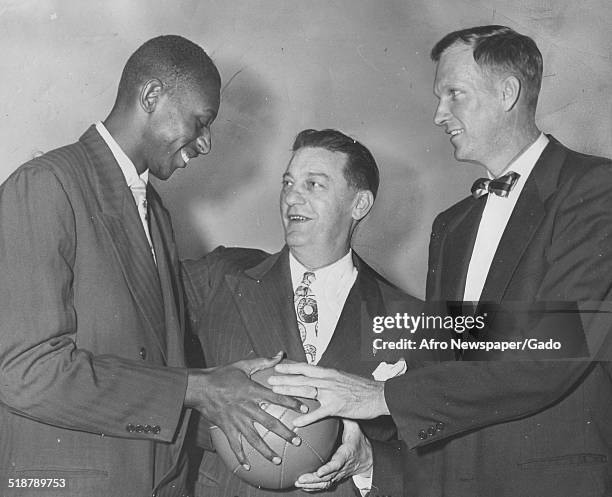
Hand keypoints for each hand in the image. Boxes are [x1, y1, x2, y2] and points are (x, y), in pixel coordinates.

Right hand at [185, 352, 306, 468]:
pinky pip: (235, 445)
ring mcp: (236, 420)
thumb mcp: (243, 365)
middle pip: (270, 423)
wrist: (199, 387)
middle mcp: (247, 407)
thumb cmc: (222, 374)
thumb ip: (263, 361)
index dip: (292, 403)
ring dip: (266, 451)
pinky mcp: (226, 428)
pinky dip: (240, 456)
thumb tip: (280, 354)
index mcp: (252, 391)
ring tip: (278, 460)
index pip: (277, 397)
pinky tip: (247, 467)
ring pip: (254, 439)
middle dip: (285, 433)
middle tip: (297, 441)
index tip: (305, 409)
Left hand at [267, 362, 387, 426]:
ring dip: (288, 391)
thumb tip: (320, 382)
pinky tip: (295, 423)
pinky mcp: (337, 406)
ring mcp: (332, 392)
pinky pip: (318, 413)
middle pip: (301, 377)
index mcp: (330, 372)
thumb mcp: (345, 379)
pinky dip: (306, 418)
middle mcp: (328, 379)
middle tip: (268, 379)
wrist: (380, 395)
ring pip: (305, 390)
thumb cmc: (363, 389)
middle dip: (283, 377)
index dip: (290, 366)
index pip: (306, 367)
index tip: (277, 365)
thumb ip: (331, 380)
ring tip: (274, 393)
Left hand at [295, 419, 372, 491]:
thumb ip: (344, 419)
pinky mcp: (335, 478)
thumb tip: (331, 406)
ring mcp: (338, 474)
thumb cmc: (358, 441)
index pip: (337, 463)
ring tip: (298, 482)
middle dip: (314, 480)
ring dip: (311, 485)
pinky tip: (302, 485)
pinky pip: (324, 485)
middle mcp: (342, 467)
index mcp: (346, 454)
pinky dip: (313, 487)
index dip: (328, 469)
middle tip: (301, 479)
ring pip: (325, 483)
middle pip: (328, 477)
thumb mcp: (354, 428)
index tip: (319, 471)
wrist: (368, 459)